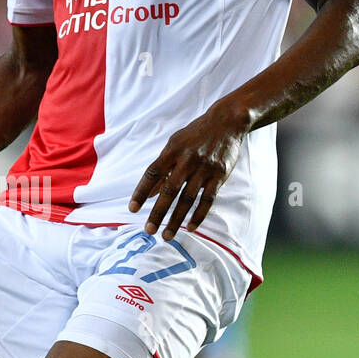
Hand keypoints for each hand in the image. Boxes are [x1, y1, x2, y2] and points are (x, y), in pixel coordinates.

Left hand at [129, 102, 245, 240]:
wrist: (226, 122)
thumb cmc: (195, 135)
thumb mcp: (174, 145)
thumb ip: (161, 168)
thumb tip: (148, 193)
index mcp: (172, 151)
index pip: (152, 174)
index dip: (141, 192)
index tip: (132, 209)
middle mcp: (187, 160)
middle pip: (169, 190)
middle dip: (158, 212)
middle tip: (148, 230)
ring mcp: (204, 168)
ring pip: (188, 198)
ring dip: (176, 219)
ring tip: (167, 235)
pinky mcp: (219, 175)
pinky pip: (207, 199)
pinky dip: (198, 215)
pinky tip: (190, 227)